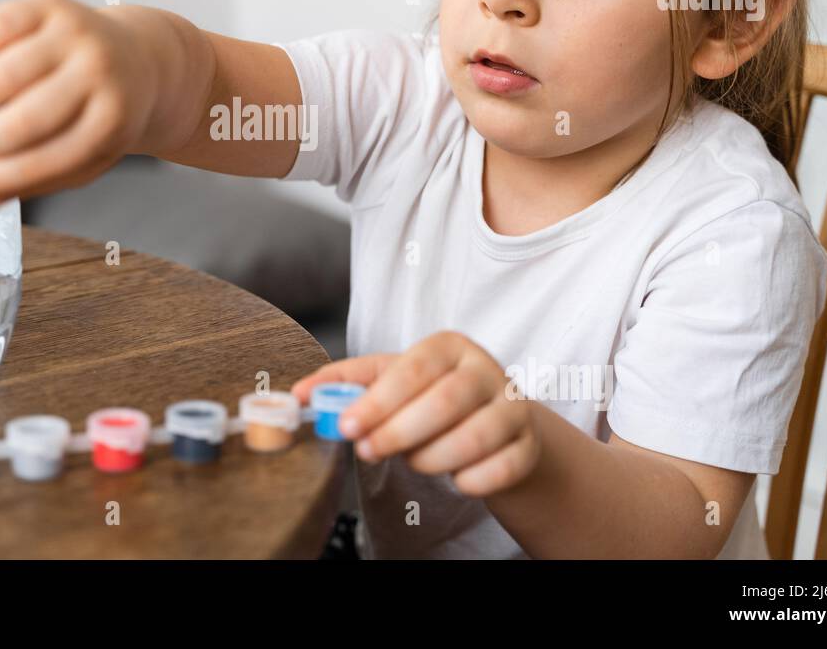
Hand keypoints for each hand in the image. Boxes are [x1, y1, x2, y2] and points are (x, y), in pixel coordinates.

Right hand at [0, 0, 159, 201]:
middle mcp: (98, 74)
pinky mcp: (52, 3)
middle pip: (24, 120)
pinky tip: (5, 56)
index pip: (48, 158)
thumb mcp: (85, 156)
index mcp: (112, 122)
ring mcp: (76, 35)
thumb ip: (32, 180)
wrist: (141, 59)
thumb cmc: (101, 117)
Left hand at [292, 331, 541, 496]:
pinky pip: (502, 468)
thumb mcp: (390, 381)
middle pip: (444, 402)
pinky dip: (473, 480)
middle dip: (398, 432)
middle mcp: (486, 369)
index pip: (412, 369)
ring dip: (432, 458)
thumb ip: (345, 385)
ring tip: (412, 462)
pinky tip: (456, 479)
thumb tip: (297, 394)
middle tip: (367, 451)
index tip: (345, 425)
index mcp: (448, 346)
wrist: (492, 423)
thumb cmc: (431, 398)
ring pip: (474, 437)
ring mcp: (514, 405)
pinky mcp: (529, 444)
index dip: (377, 400)